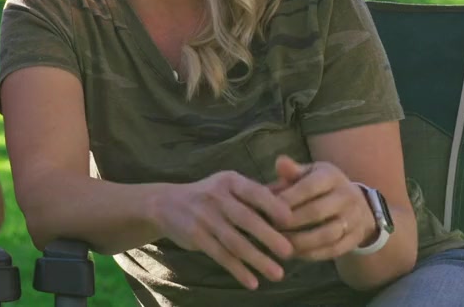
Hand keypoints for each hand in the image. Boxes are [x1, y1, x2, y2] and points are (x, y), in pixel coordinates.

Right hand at [153, 171, 294, 289]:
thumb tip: (297, 196)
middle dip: (269, 236)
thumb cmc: (211, 195)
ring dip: (257, 259)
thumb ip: (260, 192)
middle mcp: (216, 196)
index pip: (255, 192)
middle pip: (246, 218)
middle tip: (290, 253)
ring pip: (234, 241)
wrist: (166, 203)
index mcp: (230, 181)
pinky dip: (237, 270)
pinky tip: (252, 282)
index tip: (292, 221)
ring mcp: (204, 217)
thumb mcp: (231, 185)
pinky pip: (220, 255)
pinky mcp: (195, 236)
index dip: (273, 206)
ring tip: (278, 274)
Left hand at [271, 156, 376, 261]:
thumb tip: (279, 162)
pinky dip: (311, 254)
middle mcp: (347, 196)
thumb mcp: (309, 173)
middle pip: (317, 212)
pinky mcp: (355, 239)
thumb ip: (292, 171)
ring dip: (300, 241)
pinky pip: (333, 250)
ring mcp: (354, 219)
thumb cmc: (321, 186)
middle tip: (269, 228)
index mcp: (331, 176)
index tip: (268, 207)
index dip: (288, 198)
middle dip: (291, 221)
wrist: (358, 205)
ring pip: (326, 234)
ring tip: (279, 243)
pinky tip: (293, 253)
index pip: (309, 186)